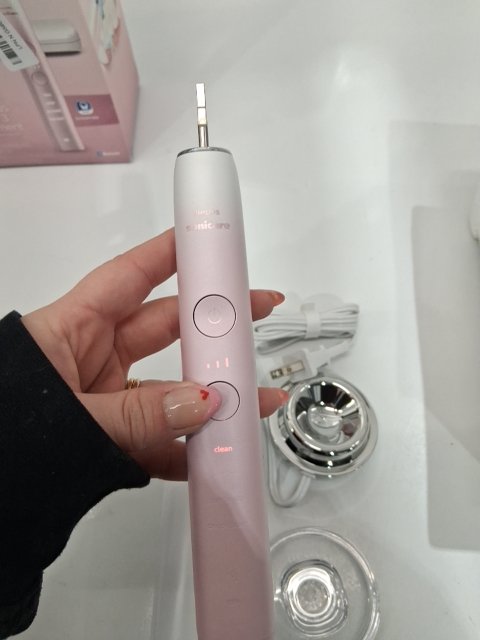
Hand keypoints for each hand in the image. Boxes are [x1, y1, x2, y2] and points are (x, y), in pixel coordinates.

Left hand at [22, 228, 286, 479]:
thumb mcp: (67, 418)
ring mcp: (107, 400)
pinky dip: (188, 447)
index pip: (130, 276)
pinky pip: (160, 437)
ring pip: (170, 387)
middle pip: (165, 327)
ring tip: (250, 398)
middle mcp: (92, 358)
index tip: (210, 238)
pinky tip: (216, 451)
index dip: (170, 252)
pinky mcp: (114, 440)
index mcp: (71, 329)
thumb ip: (136, 415)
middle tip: (253, 311)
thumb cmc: (2, 429)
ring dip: (211, 395)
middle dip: (212, 320)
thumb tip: (199, 403)